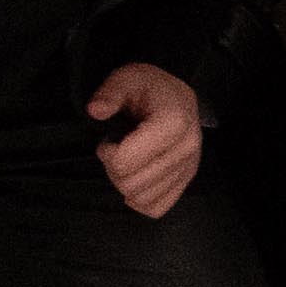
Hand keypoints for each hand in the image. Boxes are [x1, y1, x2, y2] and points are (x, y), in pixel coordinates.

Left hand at [81, 62, 210, 215]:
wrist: (174, 94)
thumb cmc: (148, 87)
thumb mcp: (125, 78)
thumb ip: (109, 92)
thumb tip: (96, 111)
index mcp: (174, 122)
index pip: (125, 162)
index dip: (107, 152)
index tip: (109, 138)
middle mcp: (187, 147)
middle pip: (132, 184)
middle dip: (114, 169)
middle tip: (116, 149)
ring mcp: (189, 166)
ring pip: (143, 199)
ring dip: (126, 184)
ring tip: (129, 160)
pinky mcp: (187, 179)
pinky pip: (158, 208)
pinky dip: (141, 199)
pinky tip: (137, 177)